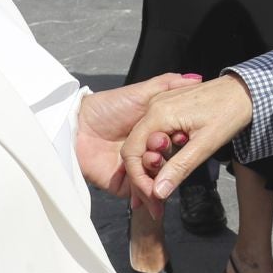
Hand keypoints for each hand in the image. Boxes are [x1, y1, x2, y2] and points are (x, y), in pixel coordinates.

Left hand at [76, 73, 201, 196]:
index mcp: (152, 134)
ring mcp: (134, 171)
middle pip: (167, 164)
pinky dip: (149, 193)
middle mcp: (145, 153)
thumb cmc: (107, 107)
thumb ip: (168, 84)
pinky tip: (155, 189)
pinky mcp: (123, 186)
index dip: (180, 142)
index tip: (182, 136)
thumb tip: (195, 78)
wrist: (78, 125)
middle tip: (159, 147)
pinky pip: (140, 193)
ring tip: (153, 160)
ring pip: (156, 181)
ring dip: (160, 175)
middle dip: (168, 160)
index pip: (174, 144)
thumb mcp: (142, 93)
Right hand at [122, 74, 254, 203]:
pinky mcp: (168, 105)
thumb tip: (158, 192)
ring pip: (144, 139)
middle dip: (144, 172)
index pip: (132, 151)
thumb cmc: (230, 113)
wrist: (245, 90)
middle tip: (159, 193)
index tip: (152, 195)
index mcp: (158, 114)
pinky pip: (154, 130)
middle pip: (135, 145)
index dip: (138, 177)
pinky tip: (172, 157)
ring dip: (153, 161)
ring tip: (168, 177)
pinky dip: (159, 148)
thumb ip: (178, 168)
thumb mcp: (205, 145)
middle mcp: (154, 106)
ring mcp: (160, 103)